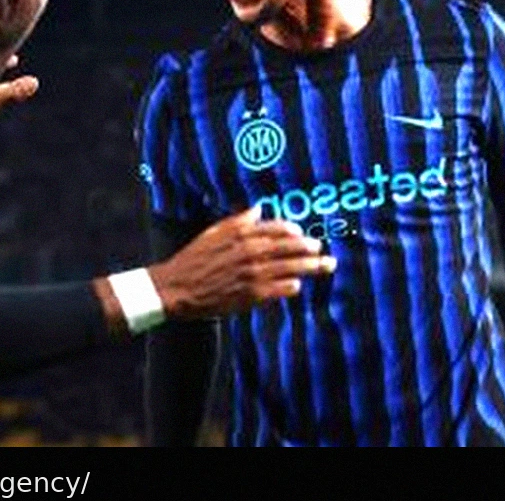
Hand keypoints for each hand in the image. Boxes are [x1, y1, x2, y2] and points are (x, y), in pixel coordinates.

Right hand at [147, 206, 335, 318]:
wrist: (179, 288)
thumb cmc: (194, 259)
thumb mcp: (213, 232)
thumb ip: (238, 220)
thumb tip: (258, 209)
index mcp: (241, 235)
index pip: (275, 228)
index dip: (292, 230)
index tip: (302, 232)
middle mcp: (250, 252)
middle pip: (288, 247)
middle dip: (309, 247)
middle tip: (322, 249)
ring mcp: (253, 274)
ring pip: (289, 268)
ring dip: (310, 266)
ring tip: (326, 266)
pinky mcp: (251, 295)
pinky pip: (278, 289)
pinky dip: (290, 286)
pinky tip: (298, 285)